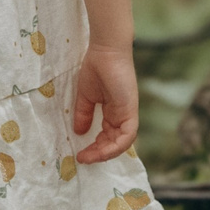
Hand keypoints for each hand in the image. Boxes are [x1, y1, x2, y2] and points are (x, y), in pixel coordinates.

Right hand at [70, 44, 139, 164]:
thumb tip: (79, 132)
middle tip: (83, 158)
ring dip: (105, 153)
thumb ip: (84, 114)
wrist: (105, 51)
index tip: (81, 154)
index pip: (108, 136)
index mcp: (113, 112)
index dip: (96, 148)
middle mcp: (123, 115)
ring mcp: (128, 113)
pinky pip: (127, 135)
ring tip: (89, 157)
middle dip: (98, 153)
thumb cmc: (96, 68)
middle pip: (115, 142)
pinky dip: (116, 146)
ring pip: (122, 142)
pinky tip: (101, 150)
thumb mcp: (86, 97)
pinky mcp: (130, 110)